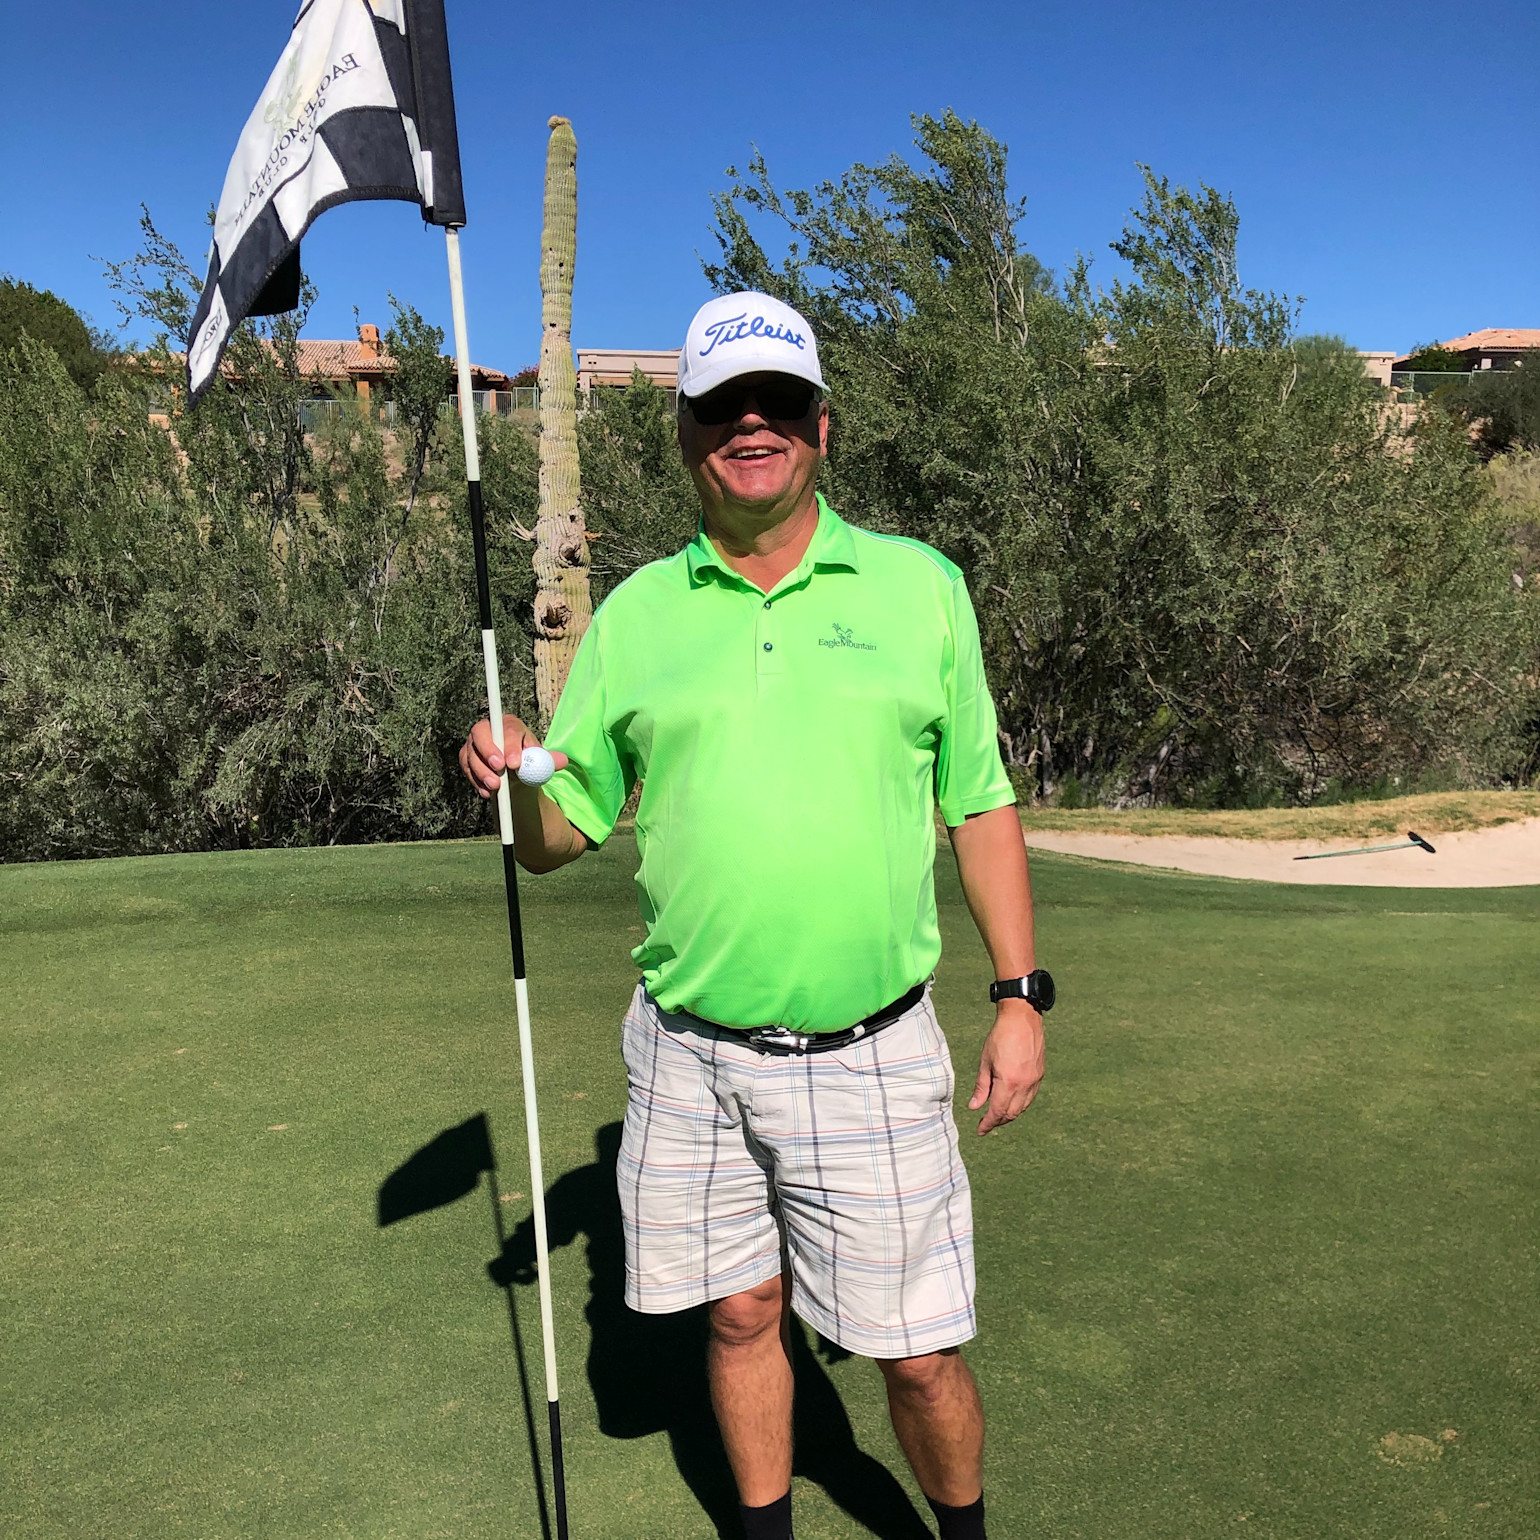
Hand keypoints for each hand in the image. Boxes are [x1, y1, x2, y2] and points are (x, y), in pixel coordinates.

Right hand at [458, 715, 568, 799]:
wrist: (515, 774)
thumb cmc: (528, 761)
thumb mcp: (541, 760)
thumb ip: (550, 760)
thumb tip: (562, 760)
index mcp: (510, 724)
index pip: (508, 729)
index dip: (510, 745)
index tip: (515, 764)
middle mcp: (488, 729)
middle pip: (480, 732)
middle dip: (489, 751)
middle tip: (499, 769)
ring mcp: (474, 743)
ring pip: (472, 753)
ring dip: (482, 771)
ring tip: (496, 786)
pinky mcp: (466, 758)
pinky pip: (467, 768)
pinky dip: (476, 781)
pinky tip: (487, 792)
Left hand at [969, 1001, 1044, 1134]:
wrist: (1022, 1019)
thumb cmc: (1000, 1037)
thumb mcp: (985, 1062)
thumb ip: (981, 1087)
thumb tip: (974, 1107)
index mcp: (1009, 1082)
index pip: (998, 1112)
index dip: (988, 1123)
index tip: (980, 1130)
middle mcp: (1025, 1085)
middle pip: (1012, 1113)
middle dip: (999, 1121)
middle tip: (987, 1123)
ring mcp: (1035, 1080)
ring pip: (1022, 1107)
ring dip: (1010, 1113)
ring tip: (997, 1113)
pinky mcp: (1040, 1075)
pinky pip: (1030, 1097)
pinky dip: (1020, 1103)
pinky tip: (1011, 1100)